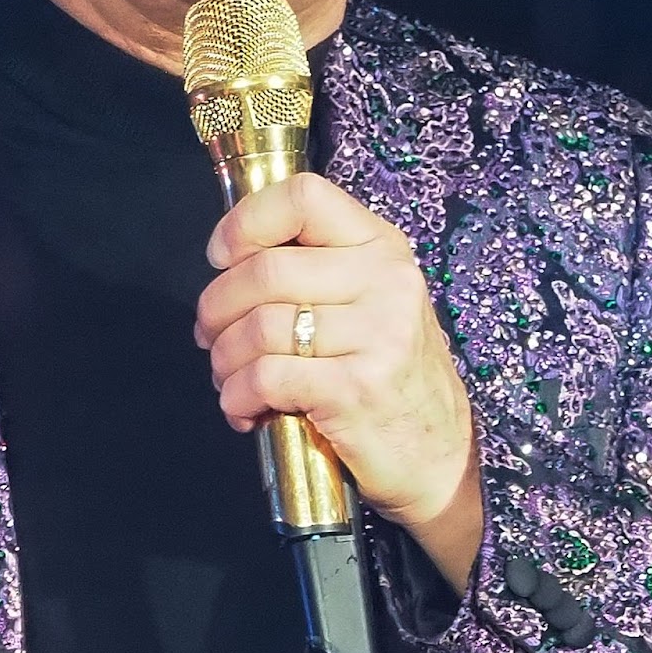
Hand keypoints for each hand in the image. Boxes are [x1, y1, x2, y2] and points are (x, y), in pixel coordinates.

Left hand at [195, 173, 482, 589]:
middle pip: (265, 269)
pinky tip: (242, 408)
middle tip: (210, 334)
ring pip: (259, 326)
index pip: (304, 196)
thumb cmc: (390, 375)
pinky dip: (237, 395)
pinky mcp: (358, 388)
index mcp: (381, 246)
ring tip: (228, 377)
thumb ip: (316, 268)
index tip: (222, 255)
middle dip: (217, 306)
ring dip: (225, 358)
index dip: (247, 220)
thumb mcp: (370, 301)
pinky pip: (267, 376)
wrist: (441, 456)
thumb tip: (230, 258)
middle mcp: (386, 280)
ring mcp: (377, 334)